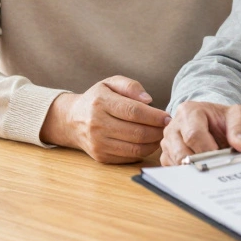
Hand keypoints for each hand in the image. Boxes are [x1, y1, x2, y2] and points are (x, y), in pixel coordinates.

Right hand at [39, 76, 169, 163]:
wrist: (72, 119)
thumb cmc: (97, 99)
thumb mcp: (110, 83)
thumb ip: (130, 86)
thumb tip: (148, 100)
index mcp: (100, 102)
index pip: (134, 112)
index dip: (154, 116)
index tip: (168, 117)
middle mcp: (97, 124)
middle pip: (137, 132)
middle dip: (157, 131)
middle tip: (167, 127)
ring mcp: (98, 143)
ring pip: (135, 148)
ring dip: (153, 143)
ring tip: (160, 135)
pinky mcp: (101, 156)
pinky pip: (129, 157)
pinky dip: (143, 151)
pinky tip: (148, 143)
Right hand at [159, 101, 240, 165]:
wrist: (215, 124)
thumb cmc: (223, 120)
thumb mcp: (238, 115)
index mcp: (189, 111)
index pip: (193, 135)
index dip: (208, 150)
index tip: (220, 156)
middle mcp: (173, 126)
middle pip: (182, 152)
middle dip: (201, 162)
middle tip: (216, 166)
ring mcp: (167, 142)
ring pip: (176, 163)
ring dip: (194, 169)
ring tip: (209, 166)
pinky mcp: (166, 156)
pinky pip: (174, 171)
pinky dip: (188, 175)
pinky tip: (200, 170)